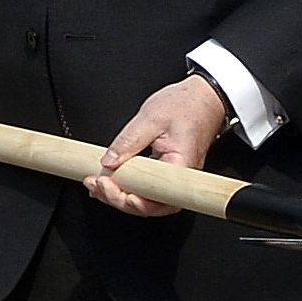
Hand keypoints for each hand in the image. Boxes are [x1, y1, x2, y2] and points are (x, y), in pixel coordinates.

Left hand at [89, 76, 228, 218]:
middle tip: (95, 183)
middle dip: (117, 198)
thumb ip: (128, 141)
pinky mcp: (169, 171)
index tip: (108, 184)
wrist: (206, 95)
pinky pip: (148, 188)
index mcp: (181, 165)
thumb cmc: (187, 104)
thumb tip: (108, 162)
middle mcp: (182, 177)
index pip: (156, 199)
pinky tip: (110, 182)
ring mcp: (176, 176)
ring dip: (120, 196)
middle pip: (150, 205)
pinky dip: (127, 188)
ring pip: (147, 200)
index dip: (129, 199)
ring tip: (96, 183)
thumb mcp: (151, 117)